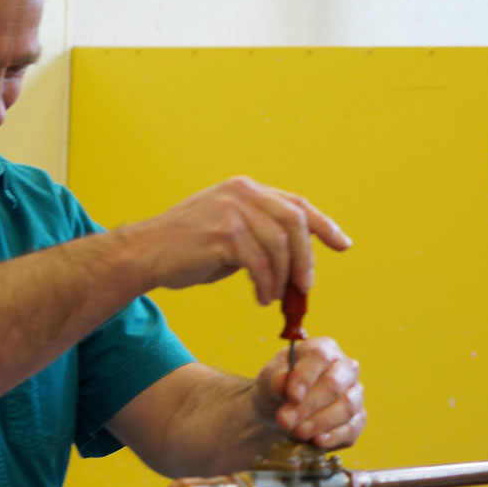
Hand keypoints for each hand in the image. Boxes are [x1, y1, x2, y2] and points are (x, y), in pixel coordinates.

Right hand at [122, 176, 351, 303]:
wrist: (144, 254)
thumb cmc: (187, 249)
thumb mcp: (230, 232)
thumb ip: (261, 235)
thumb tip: (297, 260)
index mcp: (246, 189)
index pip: (297, 204)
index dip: (324, 225)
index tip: (343, 244)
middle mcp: (242, 193)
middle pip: (295, 223)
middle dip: (307, 258)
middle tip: (306, 287)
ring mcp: (232, 211)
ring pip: (280, 246)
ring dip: (284, 277)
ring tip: (275, 296)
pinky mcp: (223, 234)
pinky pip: (260, 264)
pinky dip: (266, 284)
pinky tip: (261, 297)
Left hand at [255, 336, 365, 448]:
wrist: (282, 409)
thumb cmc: (279, 386)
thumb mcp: (270, 378)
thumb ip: (275, 378)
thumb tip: (282, 383)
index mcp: (324, 349)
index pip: (321, 357)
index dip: (306, 376)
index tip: (291, 396)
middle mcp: (345, 368)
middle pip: (335, 384)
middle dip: (309, 405)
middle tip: (286, 421)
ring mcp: (355, 393)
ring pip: (347, 407)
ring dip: (321, 422)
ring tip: (298, 432)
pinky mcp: (357, 418)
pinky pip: (354, 427)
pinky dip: (335, 436)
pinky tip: (318, 441)